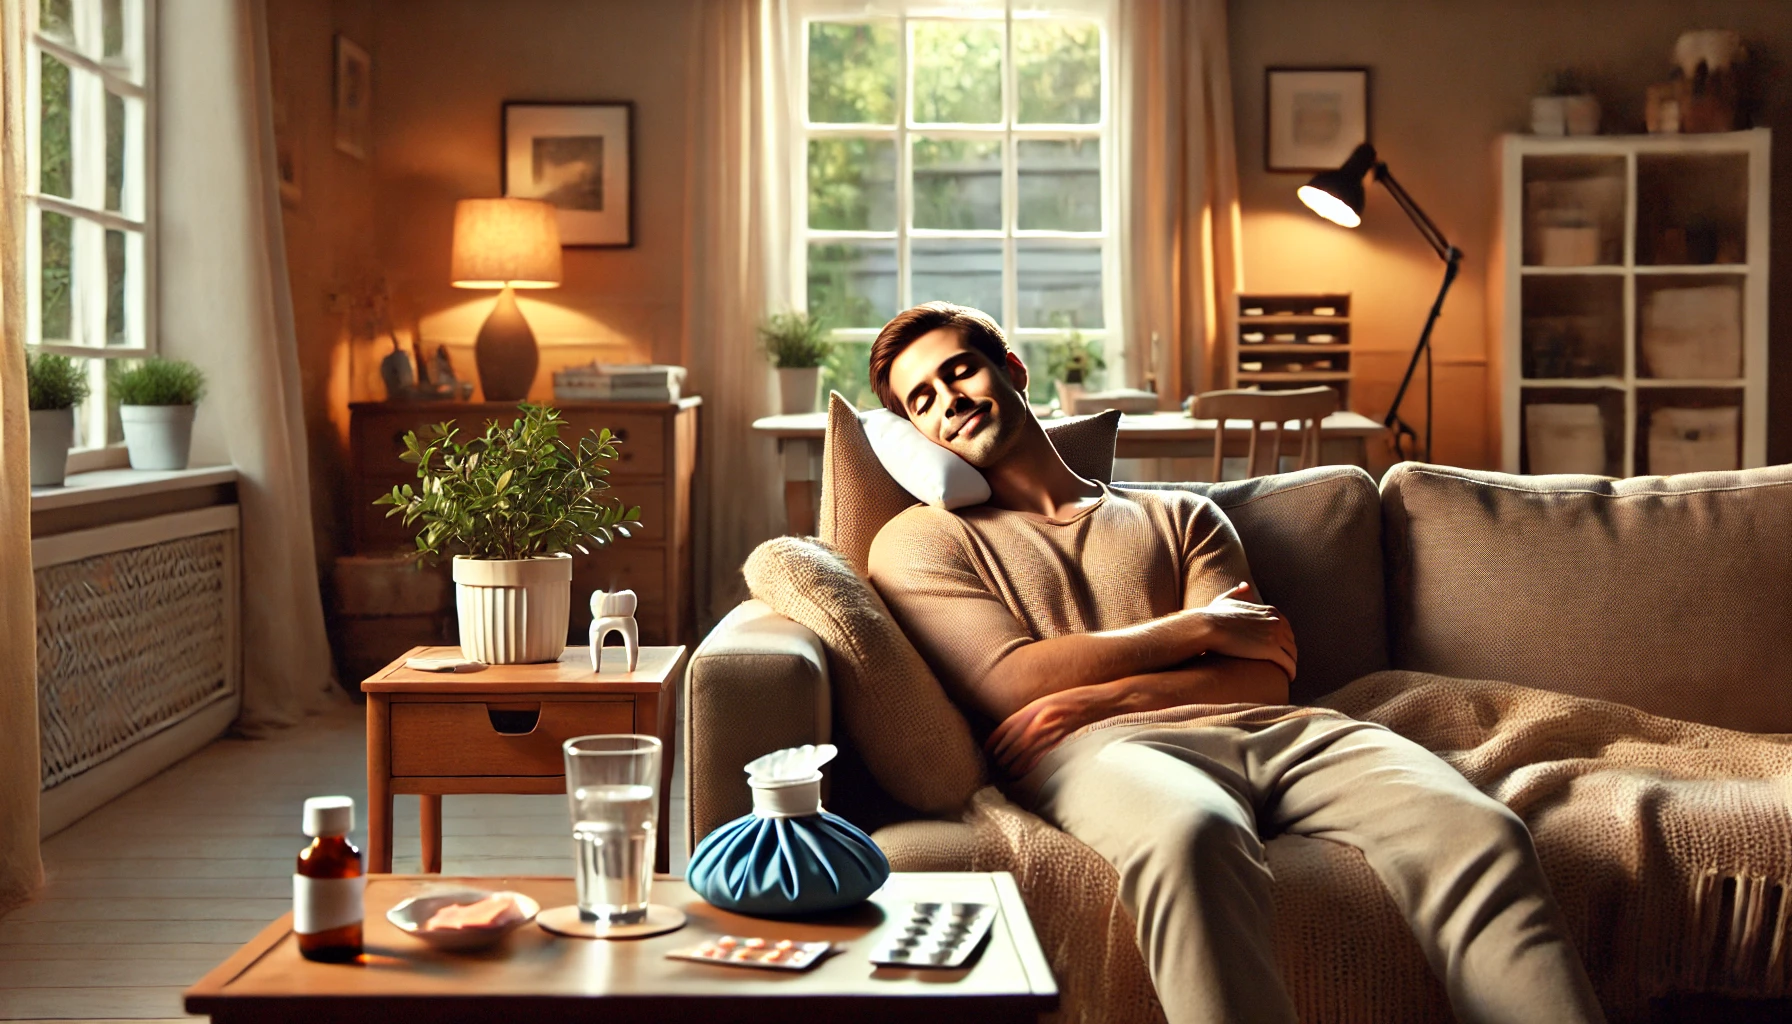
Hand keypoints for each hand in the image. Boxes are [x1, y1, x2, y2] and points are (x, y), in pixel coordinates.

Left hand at [986, 686, 1113, 777]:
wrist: (1095, 703)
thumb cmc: (1070, 701)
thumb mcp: (1045, 702)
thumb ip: (1029, 715)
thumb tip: (1011, 730)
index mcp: (1033, 708)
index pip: (1007, 726)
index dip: (995, 739)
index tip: (986, 749)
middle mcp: (1039, 719)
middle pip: (1013, 740)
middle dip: (1001, 753)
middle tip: (993, 763)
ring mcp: (1049, 730)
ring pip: (1024, 749)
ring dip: (1012, 761)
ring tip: (1004, 770)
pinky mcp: (1059, 739)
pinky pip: (1040, 755)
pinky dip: (1028, 764)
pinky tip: (1021, 772)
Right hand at [1195, 582, 1296, 680]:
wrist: (1208, 627)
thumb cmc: (1212, 616)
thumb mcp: (1226, 599)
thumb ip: (1236, 592)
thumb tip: (1244, 584)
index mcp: (1269, 611)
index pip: (1286, 627)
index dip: (1284, 640)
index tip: (1281, 649)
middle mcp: (1276, 621)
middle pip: (1291, 641)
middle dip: (1290, 652)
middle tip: (1285, 664)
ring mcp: (1275, 635)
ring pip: (1292, 654)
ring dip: (1292, 664)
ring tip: (1287, 674)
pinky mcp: (1271, 650)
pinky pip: (1288, 664)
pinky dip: (1291, 672)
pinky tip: (1289, 679)